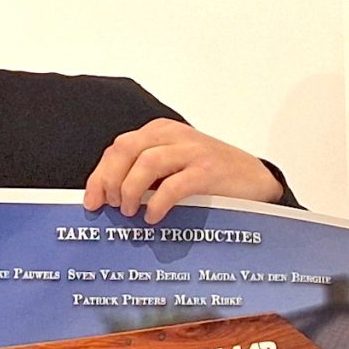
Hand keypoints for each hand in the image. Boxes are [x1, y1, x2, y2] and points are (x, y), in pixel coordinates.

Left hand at [84, 118, 284, 223]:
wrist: (255, 181)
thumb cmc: (211, 178)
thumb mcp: (174, 166)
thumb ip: (146, 173)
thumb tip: (111, 196)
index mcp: (161, 132)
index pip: (118, 147)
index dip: (99, 174)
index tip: (93, 201)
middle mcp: (174, 136)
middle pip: (126, 149)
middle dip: (111, 180)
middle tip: (112, 206)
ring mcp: (193, 152)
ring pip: (146, 163)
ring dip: (131, 189)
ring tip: (131, 211)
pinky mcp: (208, 171)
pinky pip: (174, 185)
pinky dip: (158, 202)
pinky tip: (153, 216)